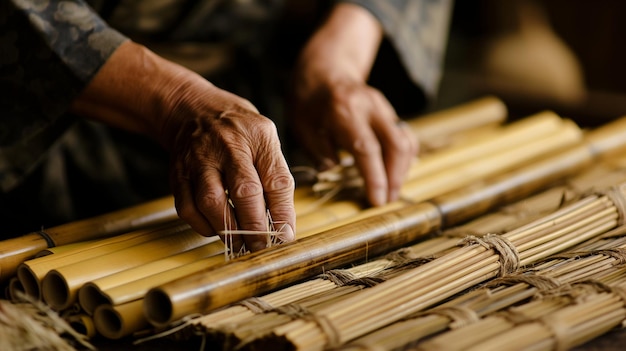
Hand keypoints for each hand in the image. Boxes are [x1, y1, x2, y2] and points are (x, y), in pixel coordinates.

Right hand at [165, 83, 295, 251]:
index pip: (276, 179)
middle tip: (262, 246)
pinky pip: (187, 208)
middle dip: (255, 226)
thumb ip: (275, 176)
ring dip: (228, 230)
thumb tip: (283, 224)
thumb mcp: (266, 139)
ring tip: (241, 243)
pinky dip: (203, 226)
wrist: (192, 109)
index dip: (283, 213)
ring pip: (211, 202)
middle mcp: (228, 145)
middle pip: (244, 191)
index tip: (286, 236)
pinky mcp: (178, 173)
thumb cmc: (237, 130)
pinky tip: (216, 229)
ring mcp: (199, 159)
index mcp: (258, 136)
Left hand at [289, 3, 418, 205]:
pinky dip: (403, 157)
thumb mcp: (301, 125)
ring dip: (402, 169)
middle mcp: (370, 107)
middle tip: (387, 200)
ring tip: (391, 191)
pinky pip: (404, 136)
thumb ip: (318, 150)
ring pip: (405, 141)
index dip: (375, 177)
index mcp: (344, 110)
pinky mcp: (390, 111)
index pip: (367, 149)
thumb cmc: (308, 102)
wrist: (325, 69)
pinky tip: (395, 173)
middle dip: (395, 177)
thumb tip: (336, 171)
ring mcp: (383, 107)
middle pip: (396, 145)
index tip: (377, 201)